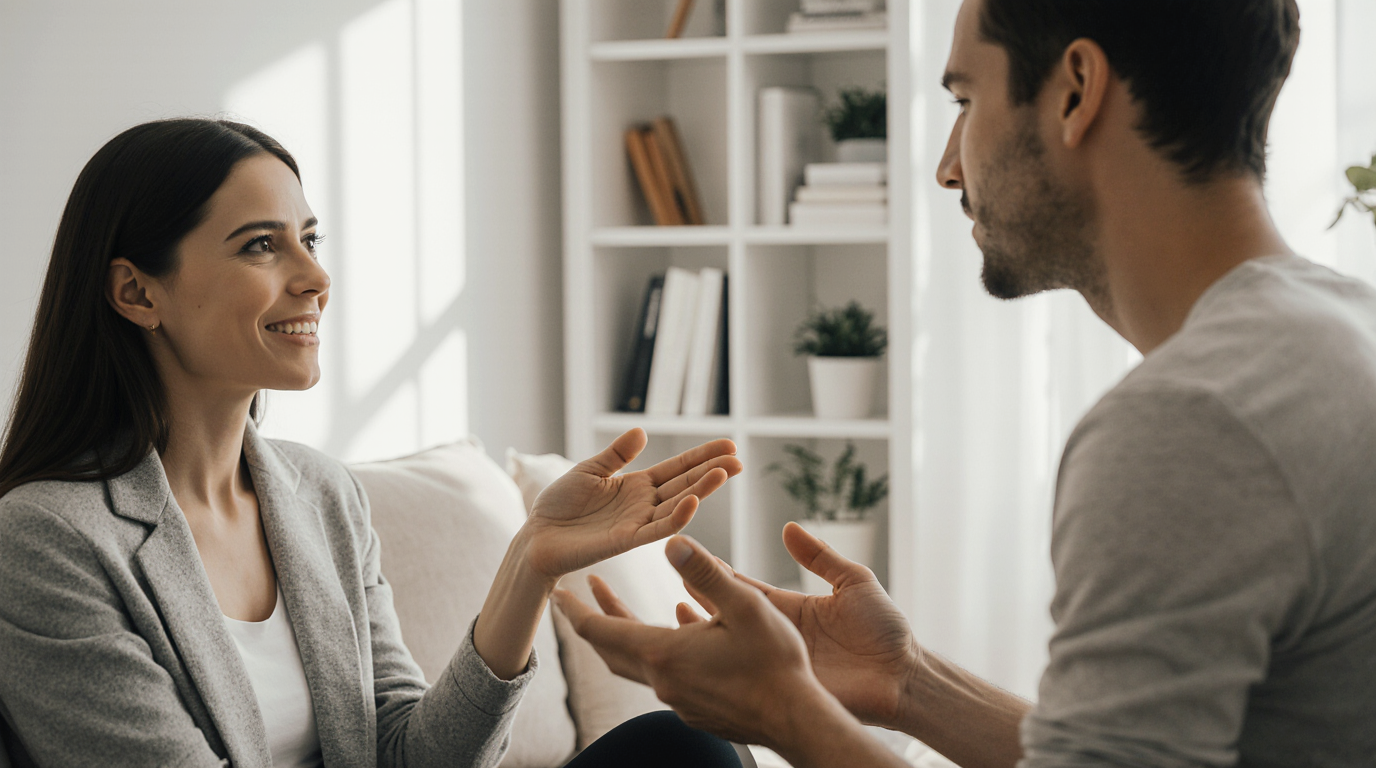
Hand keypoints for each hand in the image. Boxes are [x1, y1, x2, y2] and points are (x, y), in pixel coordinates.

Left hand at [522, 429, 740, 579]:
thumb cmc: (560, 506)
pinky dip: (676, 518)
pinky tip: (693, 503)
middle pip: (686, 484)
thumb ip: (617, 454)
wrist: (536, 537)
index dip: (702, 457)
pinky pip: (656, 530)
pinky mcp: (626, 541)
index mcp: (638, 485)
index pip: (678, 468)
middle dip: (712, 472)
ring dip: (701, 490)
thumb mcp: (590, 470)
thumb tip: (642, 431)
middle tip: (740, 460)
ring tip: (724, 473)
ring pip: (677, 505)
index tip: (729, 445)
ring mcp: (638, 523)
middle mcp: (644, 504)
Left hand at [552, 535, 836, 749]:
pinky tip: (681, 633)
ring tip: (624, 612)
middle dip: (593, 620)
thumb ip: (706, 572)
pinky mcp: (695, 710)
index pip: (601, 631)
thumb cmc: (775, 663)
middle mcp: (662, 680)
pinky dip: (658, 652)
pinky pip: (665, 677)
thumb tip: (671, 541)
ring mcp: (677, 700)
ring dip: (625, 635)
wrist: (797, 720)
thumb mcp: (745, 606)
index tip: (557, 594)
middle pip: (610, 648)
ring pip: (636, 664)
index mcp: (663, 653)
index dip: (576, 611)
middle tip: (580, 595)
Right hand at [690, 522, 922, 728]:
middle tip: (670, 584)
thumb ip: (820, 556)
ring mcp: (780, 663)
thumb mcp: (854, 582)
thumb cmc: (886, 629)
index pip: (747, 589)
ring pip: (733, 649)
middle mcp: (780, 635)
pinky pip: (750, 678)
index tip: (691, 558)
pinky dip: (722, 671)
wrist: (904, 676)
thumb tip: (788, 527)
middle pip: (731, 617)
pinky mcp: (786, 686)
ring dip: (703, 636)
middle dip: (700, 602)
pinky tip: (699, 660)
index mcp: (793, 608)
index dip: (720, 575)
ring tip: (672, 620)